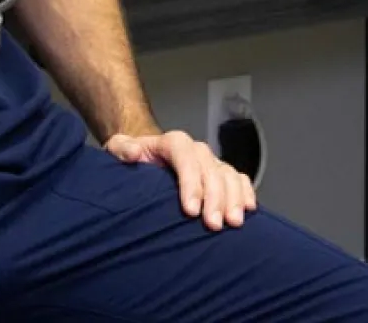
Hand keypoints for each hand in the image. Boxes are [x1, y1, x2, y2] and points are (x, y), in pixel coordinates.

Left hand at [105, 130, 256, 229]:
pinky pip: (240, 179)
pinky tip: (248, 210)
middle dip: (215, 198)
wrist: (148, 157)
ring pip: (229, 175)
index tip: (190, 211)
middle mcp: (197, 151)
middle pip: (211, 170)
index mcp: (173, 143)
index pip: (186, 158)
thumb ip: (122, 148)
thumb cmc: (132, 158)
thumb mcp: (118, 148)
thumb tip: (133, 153)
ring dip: (234, 199)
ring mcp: (212, 163)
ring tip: (233, 223)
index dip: (191, 183)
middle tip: (213, 225)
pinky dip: (246, 193)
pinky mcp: (221, 174)